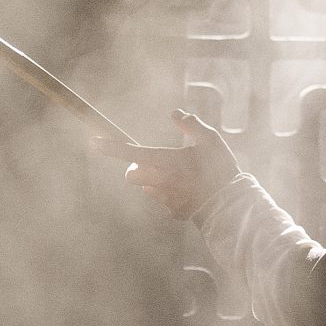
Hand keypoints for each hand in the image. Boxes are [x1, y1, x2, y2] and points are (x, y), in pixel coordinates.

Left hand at [90, 109, 240, 220]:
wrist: (232, 204)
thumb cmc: (221, 169)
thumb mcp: (211, 139)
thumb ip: (191, 124)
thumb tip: (175, 113)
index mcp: (167, 161)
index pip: (132, 153)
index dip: (111, 147)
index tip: (94, 142)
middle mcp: (161, 181)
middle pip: (132, 176)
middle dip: (136, 169)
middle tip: (155, 163)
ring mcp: (166, 199)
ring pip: (148, 188)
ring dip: (155, 181)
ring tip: (183, 177)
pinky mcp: (174, 212)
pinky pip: (164, 200)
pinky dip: (171, 194)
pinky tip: (190, 191)